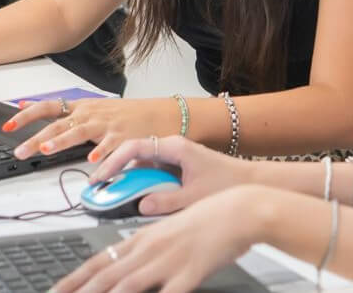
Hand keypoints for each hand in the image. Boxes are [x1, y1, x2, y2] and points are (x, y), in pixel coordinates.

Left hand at [3, 97, 180, 161]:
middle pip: (58, 124)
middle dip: (36, 137)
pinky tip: (93, 162)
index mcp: (83, 107)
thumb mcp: (95, 108)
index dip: (27, 115)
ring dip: (61, 141)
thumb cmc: (128, 114)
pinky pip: (110, 147)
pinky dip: (101, 154)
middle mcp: (91, 114)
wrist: (162, 114)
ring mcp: (107, 125)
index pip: (48, 107)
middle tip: (19, 150)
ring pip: (79, 132)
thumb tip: (30, 106)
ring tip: (46, 149)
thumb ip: (66, 111)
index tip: (7, 124)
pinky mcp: (124, 137)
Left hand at [53, 185, 267, 292]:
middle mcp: (150, 249)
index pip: (99, 261)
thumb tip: (127, 260)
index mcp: (143, 238)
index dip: (75, 278)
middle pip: (106, 275)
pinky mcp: (189, 273)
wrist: (239, 209)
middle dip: (78, 291)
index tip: (56, 289)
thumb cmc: (209, 219)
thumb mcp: (171, 229)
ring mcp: (168, 261)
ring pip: (127, 284)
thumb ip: (148, 247)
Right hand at [87, 135, 254, 215]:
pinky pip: (154, 173)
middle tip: (99, 187)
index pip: (134, 148)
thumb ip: (165, 202)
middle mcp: (173, 148)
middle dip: (115, 171)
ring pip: (144, 165)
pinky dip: (142, 184)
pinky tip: (135, 197)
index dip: (113, 162)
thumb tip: (142, 206)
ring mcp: (176, 158)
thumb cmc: (229, 183)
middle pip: (135, 155)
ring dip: (128, 179)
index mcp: (175, 147)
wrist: (253, 182)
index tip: (101, 177)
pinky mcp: (179, 168)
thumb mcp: (193, 197)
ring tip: (112, 194)